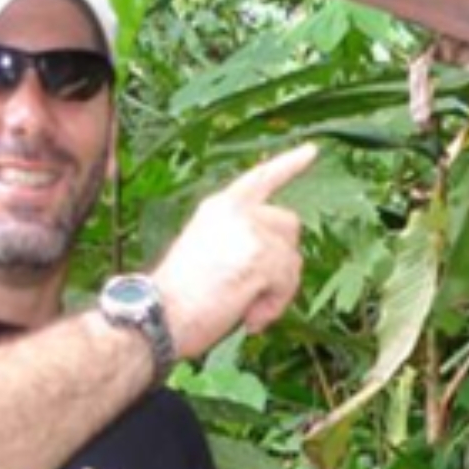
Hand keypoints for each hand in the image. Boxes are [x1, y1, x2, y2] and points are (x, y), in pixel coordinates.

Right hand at [153, 144, 317, 357]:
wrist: (157, 314)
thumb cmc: (177, 297)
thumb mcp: (207, 251)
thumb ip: (240, 241)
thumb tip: (276, 254)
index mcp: (220, 207)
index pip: (261, 178)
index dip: (289, 164)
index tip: (312, 150)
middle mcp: (236, 212)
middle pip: (289, 225)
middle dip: (282, 260)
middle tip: (257, 292)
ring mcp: (250, 232)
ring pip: (292, 259)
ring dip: (277, 290)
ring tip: (246, 310)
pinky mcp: (261, 257)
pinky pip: (288, 282)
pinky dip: (274, 306)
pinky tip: (250, 318)